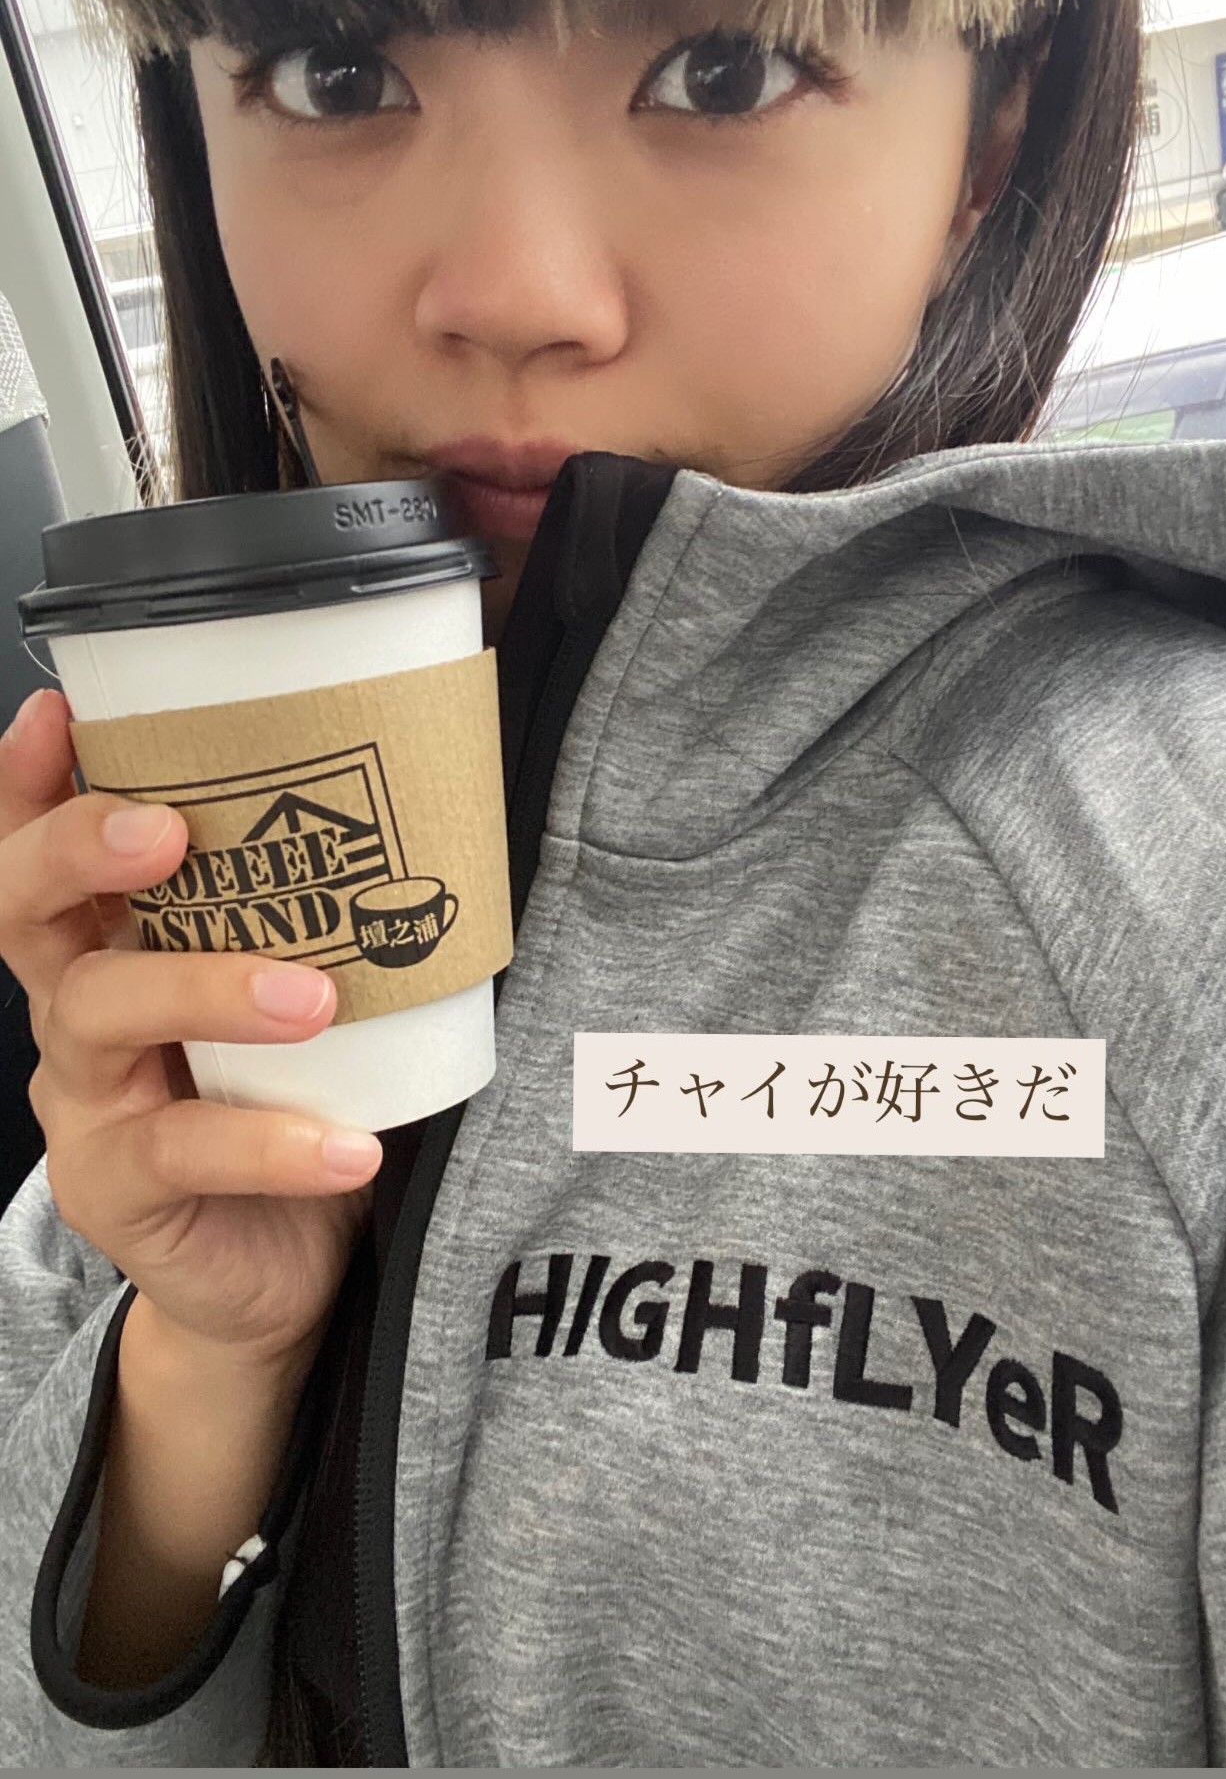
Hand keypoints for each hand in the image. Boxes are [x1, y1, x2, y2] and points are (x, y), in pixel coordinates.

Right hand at [0, 688, 379, 1373]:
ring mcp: (84, 1104)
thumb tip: (433, 807)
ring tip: (312, 999)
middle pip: (28, 914)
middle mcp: (78, 1014)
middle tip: (166, 831)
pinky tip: (349, 1146)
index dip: (29, 784)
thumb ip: (318, 921)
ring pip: (100, 1019)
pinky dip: (270, 1144)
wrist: (281, 1266)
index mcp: (115, 946)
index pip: (43, 852)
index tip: (59, 711)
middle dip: (79, 853)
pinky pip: (180, 1154)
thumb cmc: (294, 1100)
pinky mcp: (114, 1191)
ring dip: (205, 989)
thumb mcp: (298, 998)